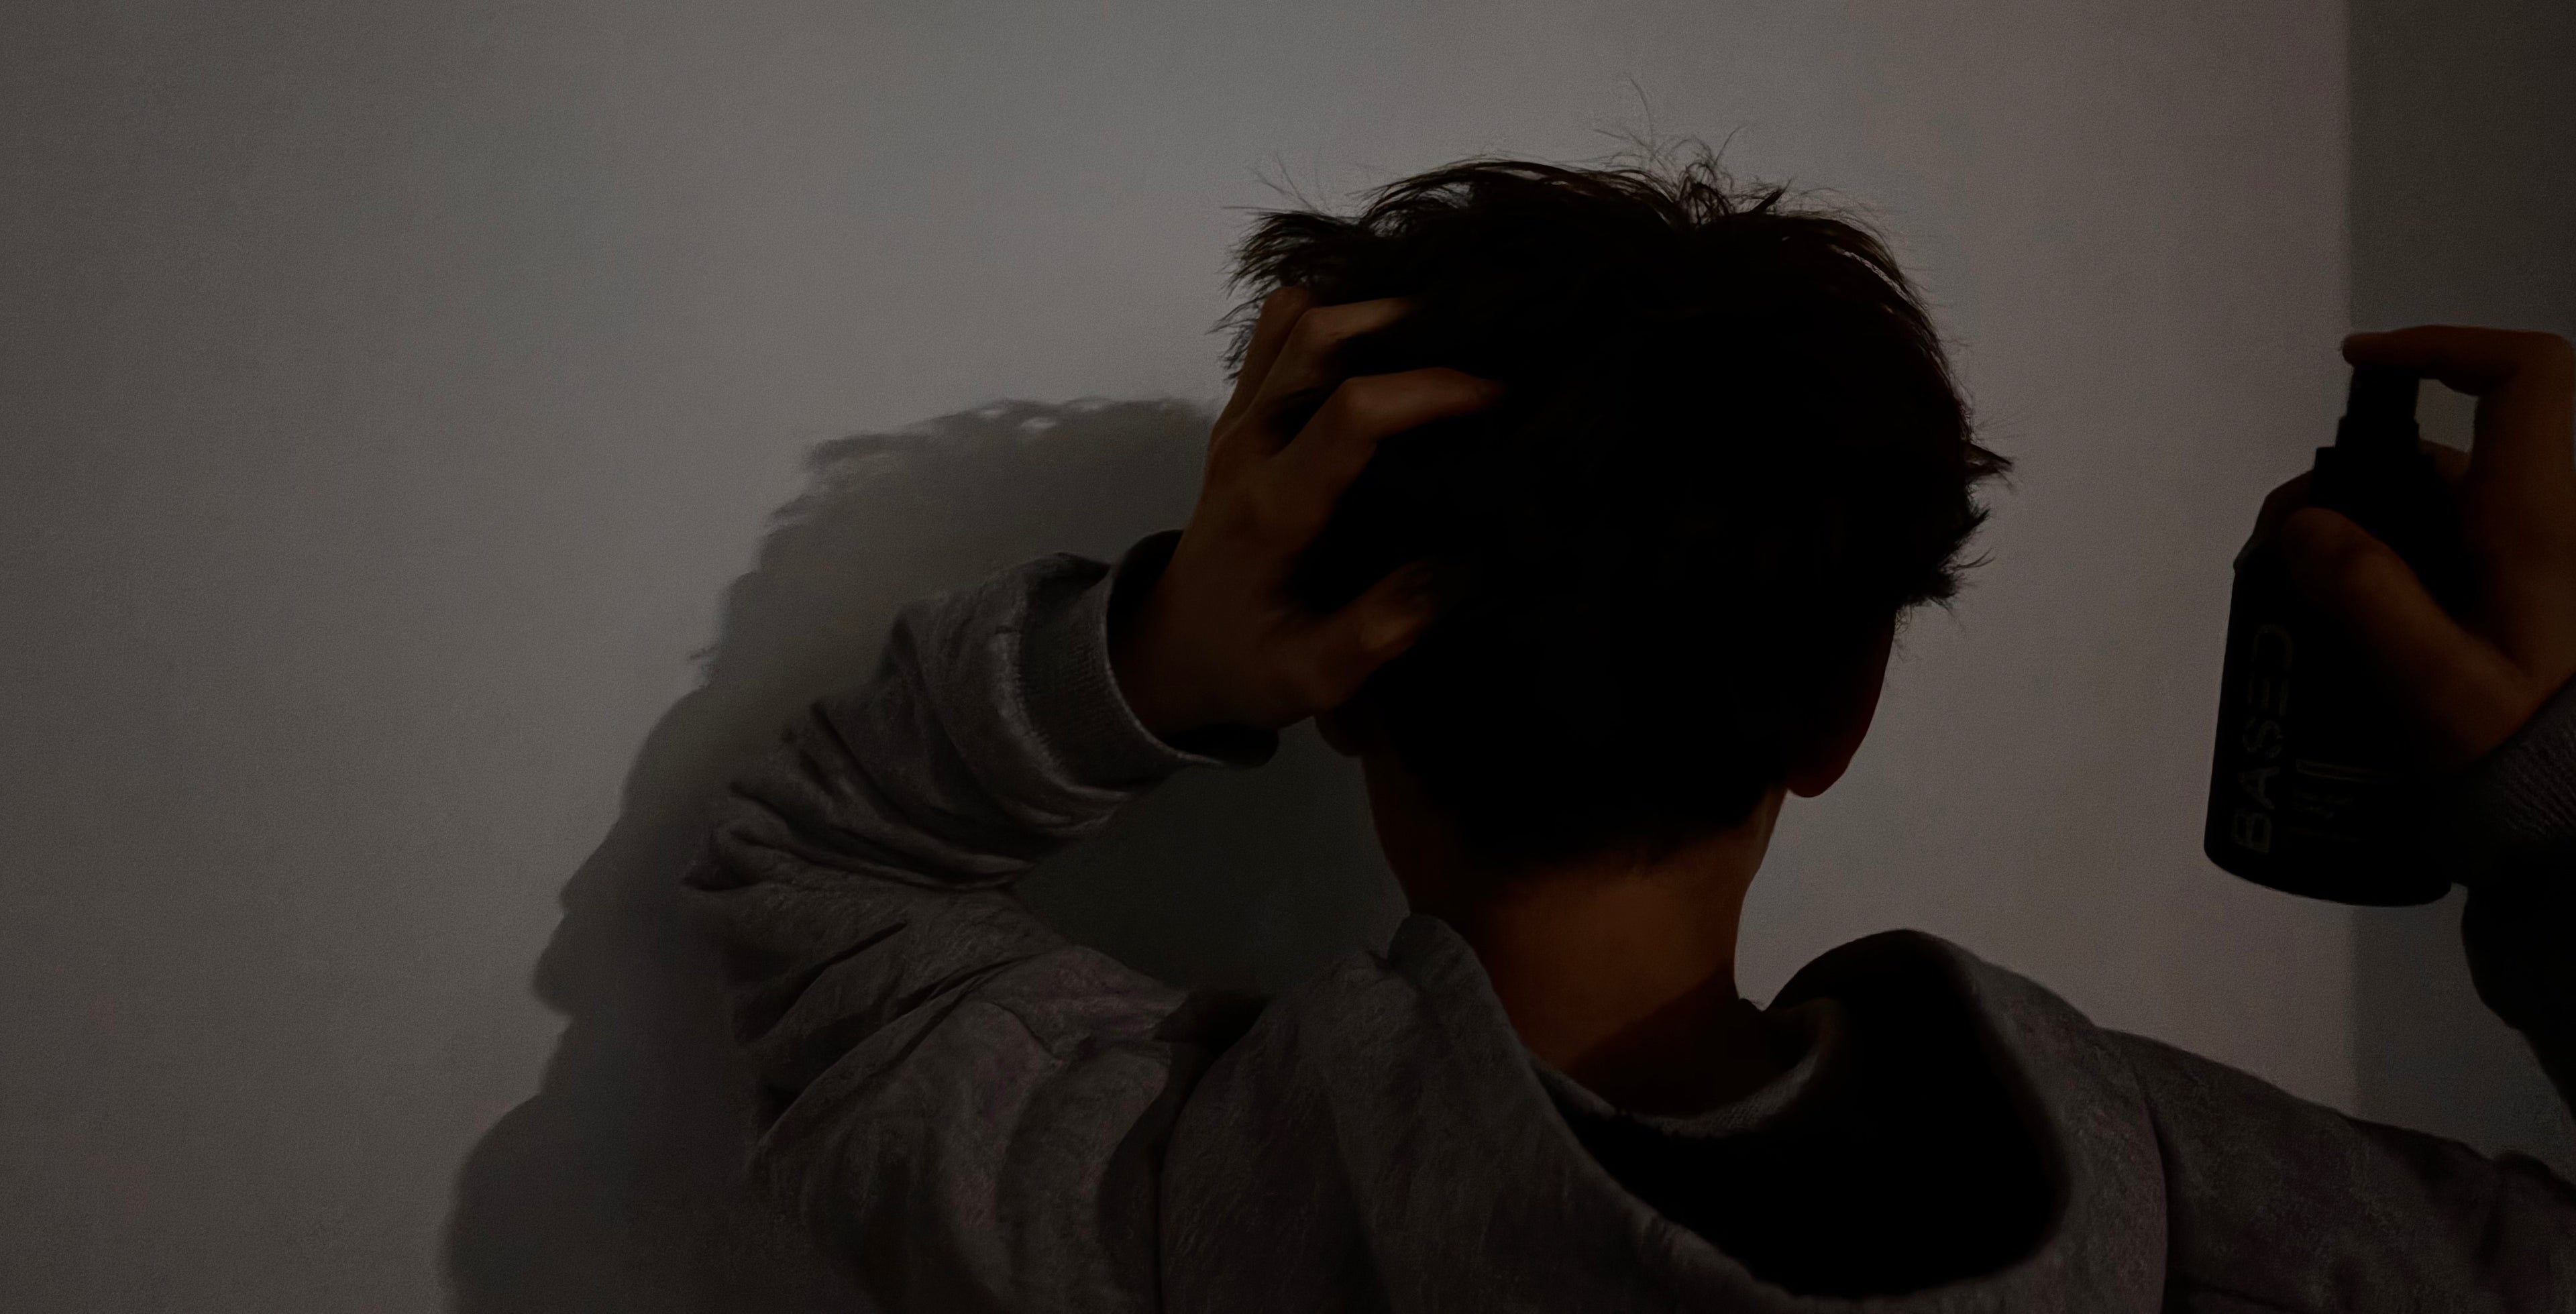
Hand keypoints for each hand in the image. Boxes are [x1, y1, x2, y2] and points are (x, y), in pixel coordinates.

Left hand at [1110, 287, 1501, 741]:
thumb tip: (1459, 570)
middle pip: (1320, 334)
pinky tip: (1388, 344)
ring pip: (1297, 318)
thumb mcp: (1311, 675)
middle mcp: (1251, 444)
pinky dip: (1336, 315)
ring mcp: (1239, 420)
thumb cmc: (1246, 664)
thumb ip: (1379, 629)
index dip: (1429, 388)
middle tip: (1480, 338)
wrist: (1171, 648)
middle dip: (1406, 320)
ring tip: (1442, 333)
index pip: (1352, 413)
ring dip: (1370, 309)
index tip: (1498, 392)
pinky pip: (1279, 330)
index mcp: (1273, 507)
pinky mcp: (1240, 412)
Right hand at [2253, 326, 2575, 769]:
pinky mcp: (2529, 612)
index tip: (2364, 366)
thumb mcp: (2440, 684)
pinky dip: (2399, 579)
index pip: (2524, 375)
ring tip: (2301, 605)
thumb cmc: (2533, 751)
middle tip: (2284, 547)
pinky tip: (2351, 639)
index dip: (2446, 345)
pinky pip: (2456, 565)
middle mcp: (2547, 526)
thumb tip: (2303, 523)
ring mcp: (2541, 571)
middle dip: (2356, 484)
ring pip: (2446, 517)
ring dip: (2369, 541)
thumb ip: (2366, 595)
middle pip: (2448, 460)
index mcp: (2539, 517)